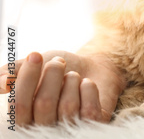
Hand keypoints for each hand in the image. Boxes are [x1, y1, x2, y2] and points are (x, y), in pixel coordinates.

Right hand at [0, 50, 124, 126]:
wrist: (92, 67)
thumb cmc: (58, 70)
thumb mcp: (33, 67)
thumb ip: (11, 73)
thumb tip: (2, 83)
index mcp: (24, 118)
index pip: (19, 105)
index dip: (26, 79)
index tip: (35, 55)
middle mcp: (44, 130)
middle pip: (44, 104)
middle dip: (52, 74)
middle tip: (59, 61)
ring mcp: (69, 130)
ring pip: (67, 106)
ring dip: (71, 80)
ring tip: (73, 75)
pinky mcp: (91, 126)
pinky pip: (89, 109)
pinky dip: (88, 88)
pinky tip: (86, 83)